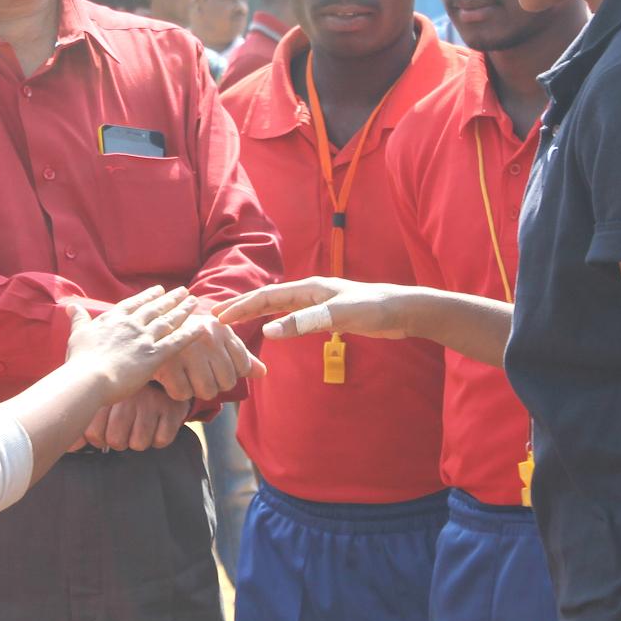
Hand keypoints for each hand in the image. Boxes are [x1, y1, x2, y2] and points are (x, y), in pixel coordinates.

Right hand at [64, 286, 205, 404]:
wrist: (89, 379)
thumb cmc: (80, 360)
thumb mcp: (77, 334)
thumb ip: (79, 319)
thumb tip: (71, 306)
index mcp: (114, 318)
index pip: (135, 303)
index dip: (149, 296)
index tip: (159, 290)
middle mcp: (132, 324)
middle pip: (156, 308)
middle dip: (171, 299)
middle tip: (184, 291)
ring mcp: (145, 339)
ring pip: (168, 321)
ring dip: (183, 310)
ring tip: (194, 302)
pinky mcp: (155, 356)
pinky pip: (177, 342)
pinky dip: (190, 334)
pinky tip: (200, 327)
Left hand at [70, 385, 191, 451]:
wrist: (164, 370)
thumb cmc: (127, 393)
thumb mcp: (105, 401)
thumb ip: (84, 423)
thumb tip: (68, 448)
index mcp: (107, 393)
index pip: (93, 433)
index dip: (98, 439)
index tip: (104, 429)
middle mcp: (128, 397)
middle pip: (115, 441)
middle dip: (119, 441)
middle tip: (125, 428)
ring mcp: (151, 403)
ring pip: (138, 443)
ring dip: (139, 440)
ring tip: (140, 425)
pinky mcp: (172, 410)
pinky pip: (161, 440)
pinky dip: (159, 438)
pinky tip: (157, 424)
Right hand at [145, 312, 264, 401]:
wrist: (147, 328)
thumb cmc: (188, 337)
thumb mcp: (215, 340)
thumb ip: (240, 356)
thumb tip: (262, 373)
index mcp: (221, 329)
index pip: (242, 367)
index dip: (230, 373)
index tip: (215, 367)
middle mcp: (208, 337)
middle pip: (226, 383)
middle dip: (214, 384)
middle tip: (198, 374)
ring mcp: (188, 351)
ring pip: (207, 391)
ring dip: (197, 390)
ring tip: (186, 376)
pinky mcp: (168, 365)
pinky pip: (183, 394)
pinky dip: (178, 392)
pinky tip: (173, 378)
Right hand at [216, 277, 415, 340]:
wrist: (403, 311)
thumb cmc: (373, 309)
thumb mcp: (338, 316)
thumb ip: (304, 322)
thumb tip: (269, 332)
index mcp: (309, 288)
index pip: (267, 297)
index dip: (242, 306)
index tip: (220, 317)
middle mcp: (310, 292)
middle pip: (269, 299)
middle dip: (243, 307)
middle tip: (218, 318)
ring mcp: (318, 302)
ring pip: (279, 307)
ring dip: (257, 314)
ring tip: (237, 322)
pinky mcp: (328, 314)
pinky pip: (293, 316)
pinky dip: (277, 321)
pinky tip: (273, 328)